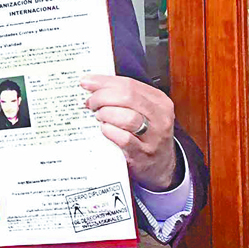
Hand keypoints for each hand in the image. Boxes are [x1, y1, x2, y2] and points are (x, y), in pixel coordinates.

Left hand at [80, 74, 177, 190]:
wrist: (162, 165)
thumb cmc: (147, 133)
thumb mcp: (143, 110)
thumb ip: (123, 96)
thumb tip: (92, 85)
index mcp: (158, 101)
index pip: (129, 84)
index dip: (104, 81)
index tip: (86, 82)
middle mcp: (159, 117)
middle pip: (127, 97)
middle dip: (102, 97)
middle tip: (90, 103)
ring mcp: (153, 137)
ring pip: (127, 117)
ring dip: (106, 114)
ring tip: (99, 117)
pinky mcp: (143, 154)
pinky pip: (124, 139)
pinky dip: (109, 131)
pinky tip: (105, 129)